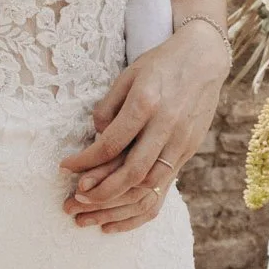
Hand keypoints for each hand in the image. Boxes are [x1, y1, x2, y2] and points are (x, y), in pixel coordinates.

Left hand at [60, 21, 228, 233]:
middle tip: (76, 199)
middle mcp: (165, 125)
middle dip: (101, 192)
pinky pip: (167, 183)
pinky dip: (143, 200)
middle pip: (132, 171)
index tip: (64, 168)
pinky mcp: (190, 149)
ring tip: (94, 210)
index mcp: (145, 103)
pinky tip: (123, 209)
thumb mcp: (128, 75)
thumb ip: (109, 106)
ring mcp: (181, 140)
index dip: (85, 160)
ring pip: (151, 184)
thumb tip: (96, 135)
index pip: (110, 143)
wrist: (203, 58)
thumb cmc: (160, 64)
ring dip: (120, 201)